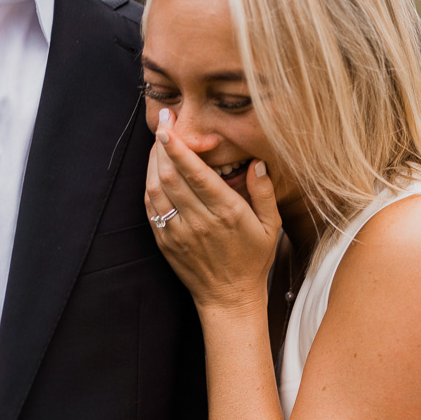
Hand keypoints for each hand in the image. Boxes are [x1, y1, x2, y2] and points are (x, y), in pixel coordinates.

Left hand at [144, 110, 281, 313]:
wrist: (228, 297)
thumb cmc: (252, 260)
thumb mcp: (270, 226)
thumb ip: (264, 192)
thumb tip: (257, 162)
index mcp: (226, 213)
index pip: (196, 174)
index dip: (180, 148)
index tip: (171, 127)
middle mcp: (199, 221)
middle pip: (171, 176)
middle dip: (163, 145)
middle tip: (164, 122)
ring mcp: (178, 232)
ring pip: (156, 189)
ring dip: (153, 162)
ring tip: (159, 142)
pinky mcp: (165, 241)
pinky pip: (151, 207)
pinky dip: (149, 184)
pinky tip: (155, 170)